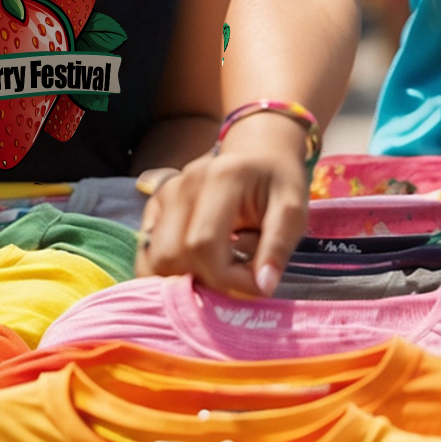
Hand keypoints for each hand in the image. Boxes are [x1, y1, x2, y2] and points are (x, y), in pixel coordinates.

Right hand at [134, 115, 310, 295]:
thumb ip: (278, 247)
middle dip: (204, 281)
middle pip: (171, 255)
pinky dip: (168, 270)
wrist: (258, 154)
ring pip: (154, 258)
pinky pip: (147, 251)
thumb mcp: (293, 210)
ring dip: (184, 278)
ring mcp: (165, 193)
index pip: (203, 244)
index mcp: (220, 177)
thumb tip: (262, 287)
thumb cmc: (278, 183)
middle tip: (236, 279)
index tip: (257, 285)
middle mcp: (183, 183)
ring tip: (217, 271)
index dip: (226, 278)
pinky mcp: (155, 204)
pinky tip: (196, 266)